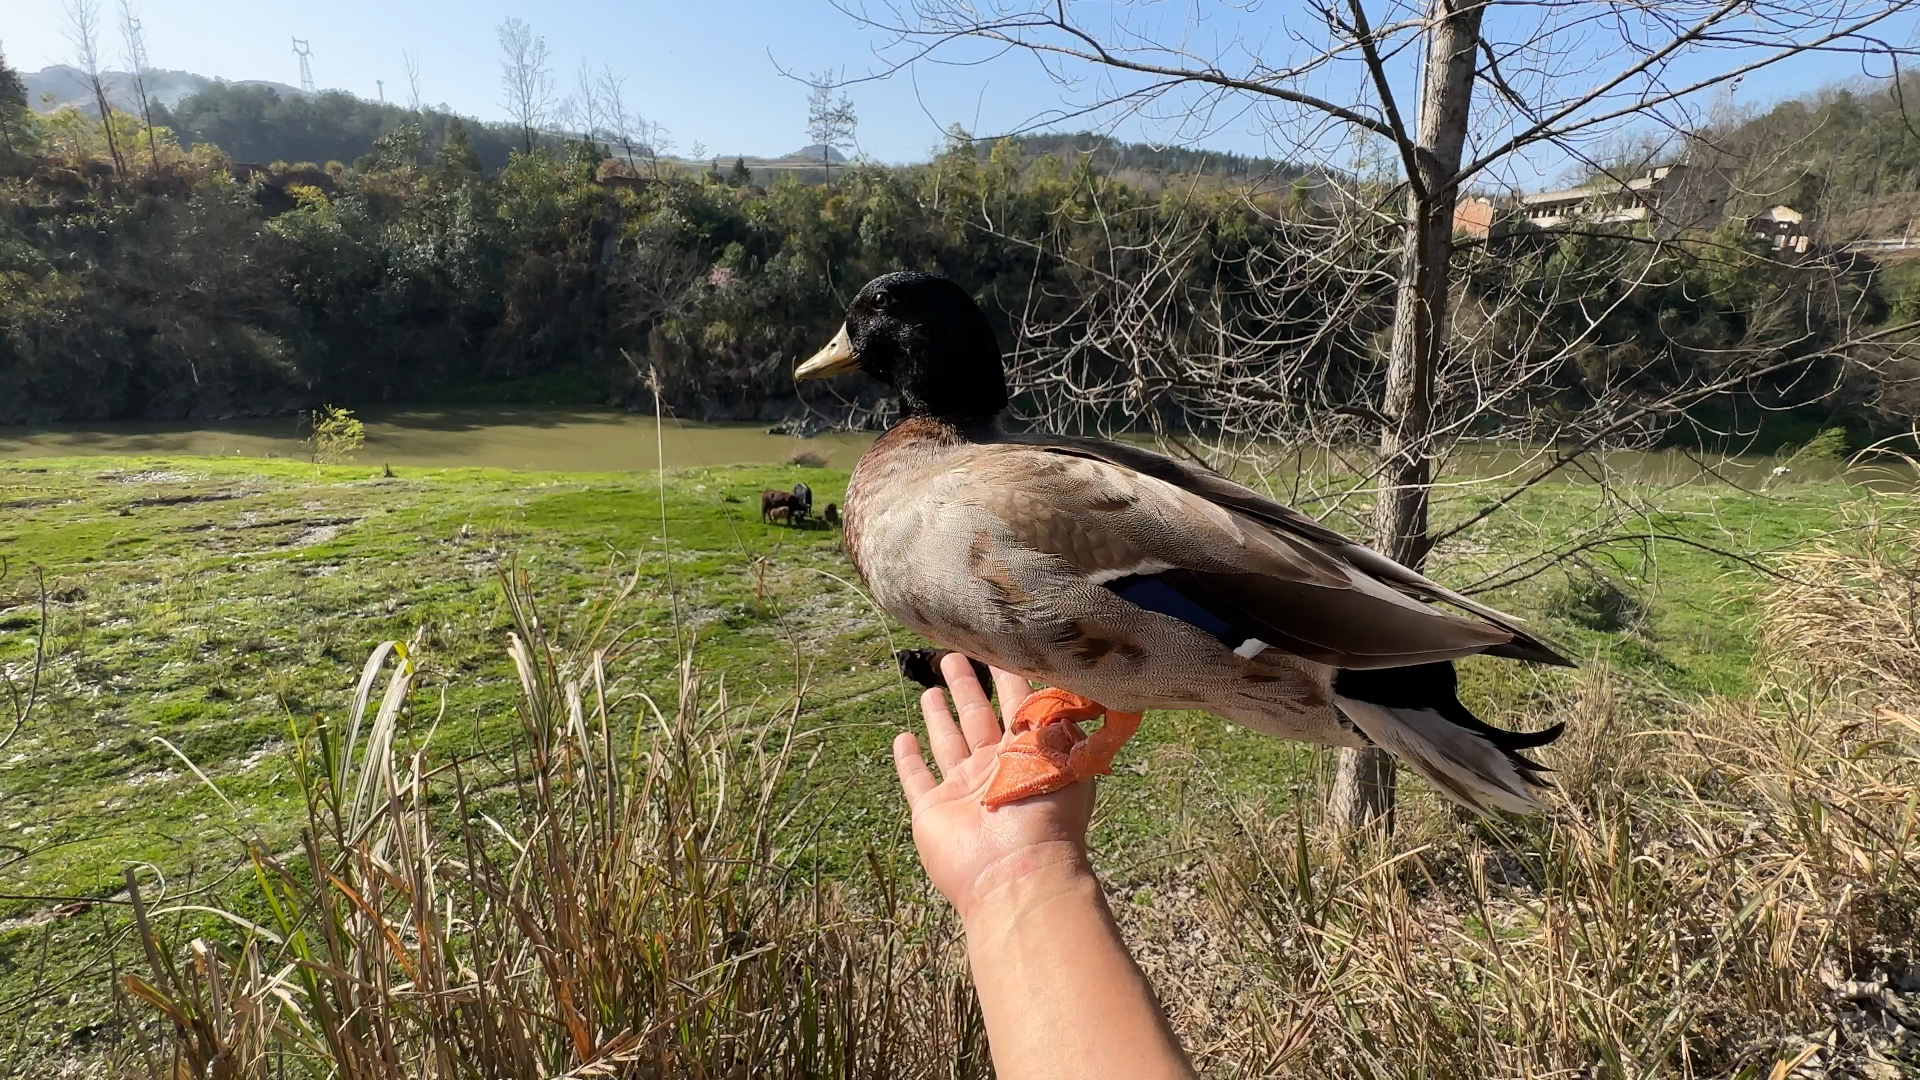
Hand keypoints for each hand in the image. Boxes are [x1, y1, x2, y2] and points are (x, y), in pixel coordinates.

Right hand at [892, 652, 1094, 922]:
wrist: (1014, 873)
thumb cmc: (1044, 810)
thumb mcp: (1058, 752)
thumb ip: (1055, 713)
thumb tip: (1062, 677)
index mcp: (1028, 753)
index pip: (1018, 704)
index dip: (1008, 676)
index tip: (998, 646)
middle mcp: (995, 768)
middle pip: (978, 717)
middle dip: (967, 687)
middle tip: (953, 656)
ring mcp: (963, 791)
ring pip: (947, 743)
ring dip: (939, 716)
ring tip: (930, 689)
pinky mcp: (933, 811)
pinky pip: (917, 780)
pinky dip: (908, 760)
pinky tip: (903, 739)